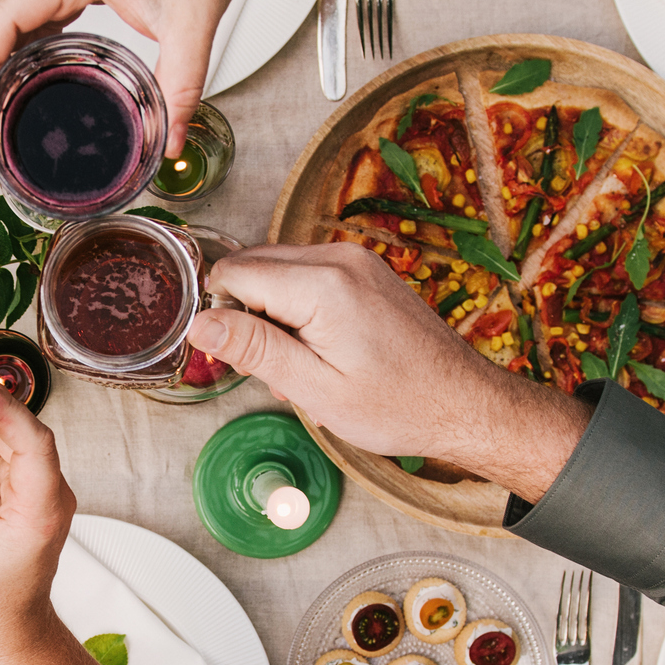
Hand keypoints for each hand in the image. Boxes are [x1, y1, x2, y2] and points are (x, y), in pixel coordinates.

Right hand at [184, 243, 590, 501]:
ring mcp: (355, 259)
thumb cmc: (398, 406)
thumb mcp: (315, 388)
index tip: (238, 357)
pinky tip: (319, 351)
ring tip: (301, 366)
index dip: (222, 317)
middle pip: (253, 266)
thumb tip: (200, 323)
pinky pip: (306, 276)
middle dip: (246, 314)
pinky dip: (298, 309)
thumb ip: (254, 348)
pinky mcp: (364, 269)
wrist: (463, 403)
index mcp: (323, 284)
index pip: (234, 275)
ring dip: (272, 314)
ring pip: (277, 270)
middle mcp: (339, 258)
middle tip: (272, 368)